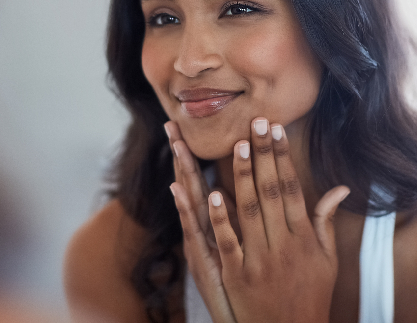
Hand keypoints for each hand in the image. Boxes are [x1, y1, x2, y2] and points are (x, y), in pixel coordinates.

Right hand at [165, 121, 236, 322]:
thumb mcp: (241, 253)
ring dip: (184, 173)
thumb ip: (240, 223)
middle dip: (182, 156)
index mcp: (212, 228)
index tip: (183, 130)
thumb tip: (231, 196)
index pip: (203, 183)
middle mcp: (202, 233)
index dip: (193, 157)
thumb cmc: (245, 292)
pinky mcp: (204, 262)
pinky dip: (191, 211)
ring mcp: (201, 246)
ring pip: (191, 203)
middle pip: (191, 187)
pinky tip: (182, 190)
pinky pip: (197, 232)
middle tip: (171, 125)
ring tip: (176, 146)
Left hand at [168, 118, 349, 322]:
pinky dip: (220, 219)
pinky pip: (228, 243)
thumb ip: (325, 222)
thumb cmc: (311, 295)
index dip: (282, 158)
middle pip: (271, 192)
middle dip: (264, 155)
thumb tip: (339, 189)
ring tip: (239, 146)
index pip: (291, 188)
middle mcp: (285, 245)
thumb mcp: (327, 260)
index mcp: (305, 237)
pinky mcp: (238, 277)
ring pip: (250, 212)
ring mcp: (261, 260)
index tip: (275, 130)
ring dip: (244, 177)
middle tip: (256, 123)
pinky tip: (213, 193)